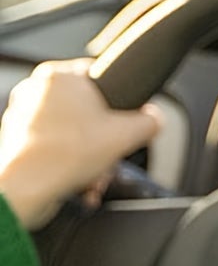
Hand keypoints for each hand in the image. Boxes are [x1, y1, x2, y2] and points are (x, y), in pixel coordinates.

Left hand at [0, 60, 161, 229]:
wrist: (26, 190)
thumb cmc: (65, 155)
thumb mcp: (128, 134)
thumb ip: (150, 121)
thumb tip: (154, 119)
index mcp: (58, 75)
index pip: (100, 76)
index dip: (119, 101)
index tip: (123, 120)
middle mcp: (34, 91)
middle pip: (86, 110)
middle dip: (102, 138)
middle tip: (110, 153)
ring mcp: (20, 117)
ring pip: (70, 132)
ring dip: (87, 155)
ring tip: (95, 174)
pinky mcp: (14, 142)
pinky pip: (52, 149)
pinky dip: (67, 164)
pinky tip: (79, 181)